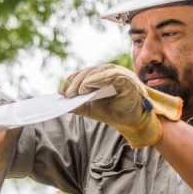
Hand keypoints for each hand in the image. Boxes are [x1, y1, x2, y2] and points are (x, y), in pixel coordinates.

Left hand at [60, 64, 182, 147]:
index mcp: (100, 77)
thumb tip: (62, 105)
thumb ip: (78, 105)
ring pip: (99, 71)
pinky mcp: (127, 79)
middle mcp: (109, 72)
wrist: (131, 122)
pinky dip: (99, 79)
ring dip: (85, 80)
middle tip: (66, 95)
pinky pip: (112, 75)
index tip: (60, 92)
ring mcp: (119, 74)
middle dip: (75, 82)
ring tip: (77, 92)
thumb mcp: (91, 109)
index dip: (70, 80)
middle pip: (88, 71)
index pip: (82, 74)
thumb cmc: (113, 112)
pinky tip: (88, 86)